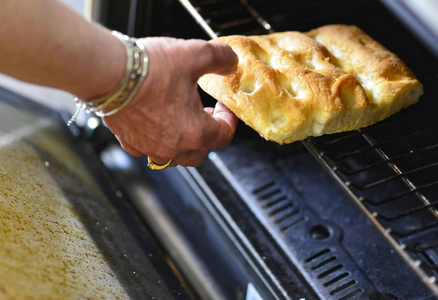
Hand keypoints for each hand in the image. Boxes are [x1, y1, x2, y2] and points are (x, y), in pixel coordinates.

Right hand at [102, 37, 238, 166]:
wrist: (108, 73)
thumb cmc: (149, 69)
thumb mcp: (195, 55)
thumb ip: (220, 59)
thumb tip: (230, 62)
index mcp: (195, 132)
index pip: (224, 135)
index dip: (230, 119)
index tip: (225, 106)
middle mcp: (173, 147)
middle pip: (201, 153)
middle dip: (209, 135)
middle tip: (207, 115)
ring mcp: (150, 147)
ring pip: (175, 156)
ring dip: (184, 142)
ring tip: (182, 119)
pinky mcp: (129, 141)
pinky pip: (147, 149)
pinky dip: (156, 141)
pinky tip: (154, 124)